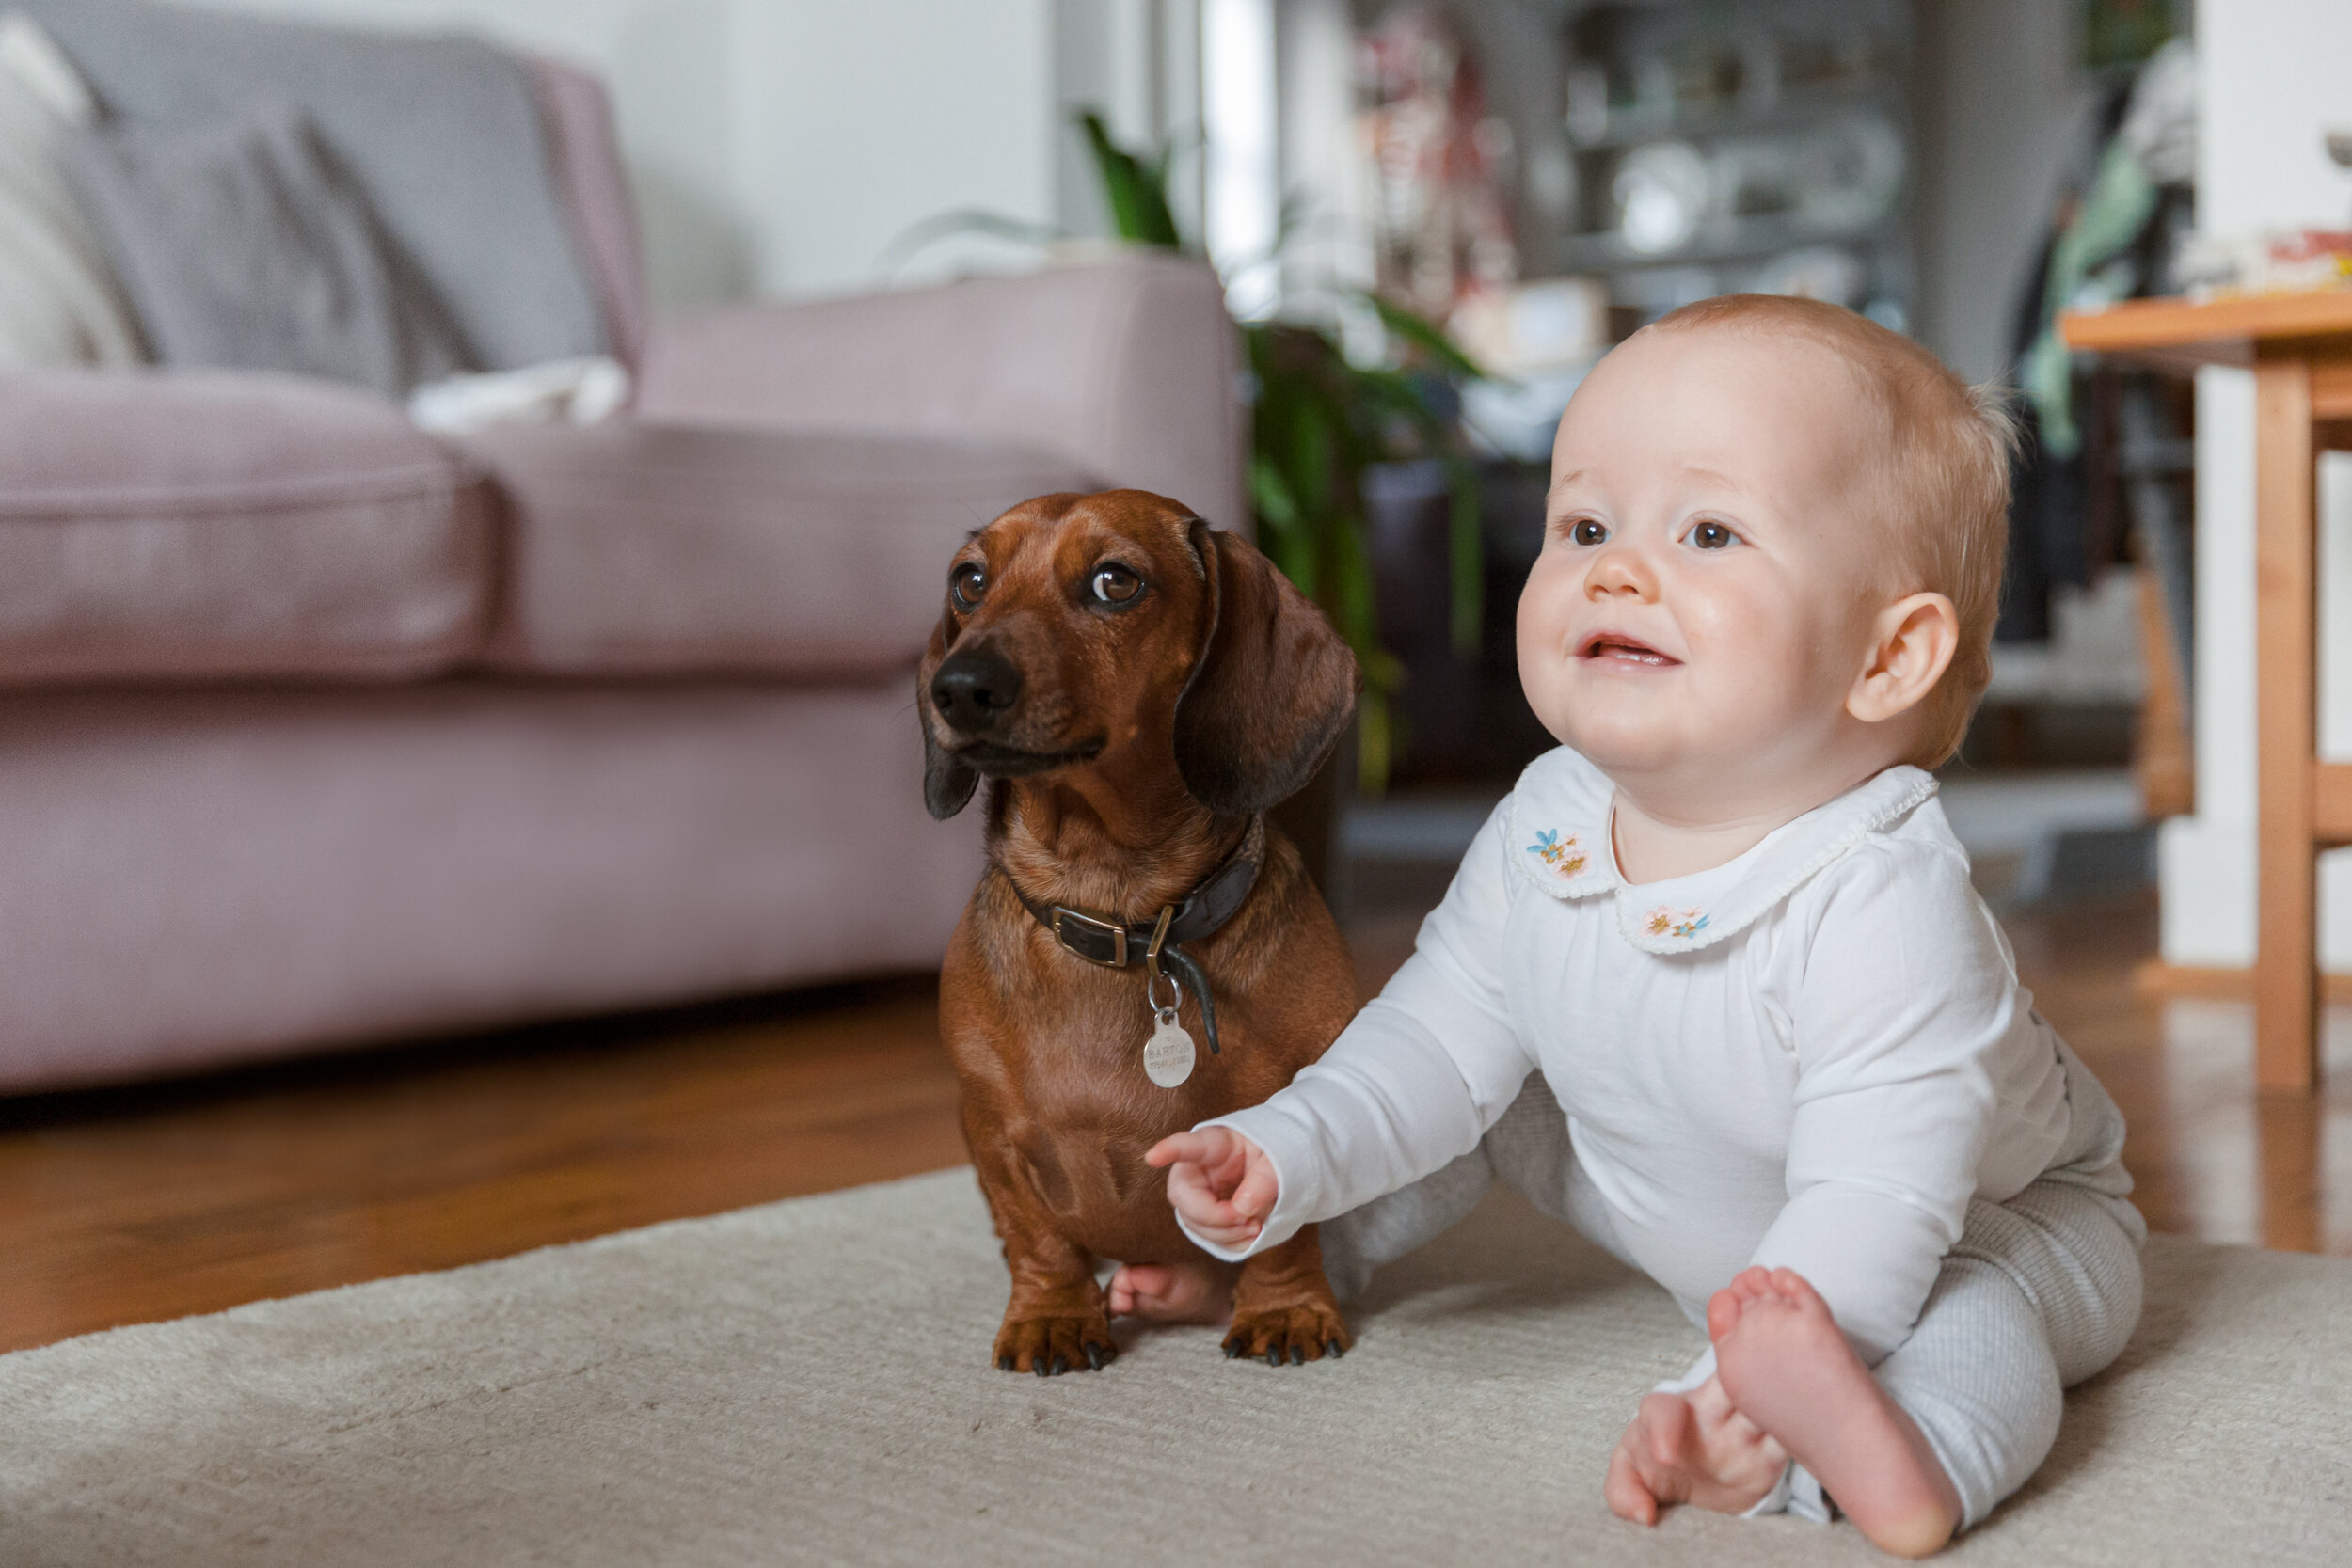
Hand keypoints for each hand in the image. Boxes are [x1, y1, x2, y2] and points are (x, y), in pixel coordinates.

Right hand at [1145, 1127, 1276, 1249]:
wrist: (1280, 1174)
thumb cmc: (1276, 1157)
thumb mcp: (1279, 1161)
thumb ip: (1263, 1181)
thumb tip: (1242, 1209)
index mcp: (1215, 1145)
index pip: (1188, 1145)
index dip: (1169, 1150)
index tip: (1153, 1156)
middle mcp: (1197, 1170)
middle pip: (1184, 1197)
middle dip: (1214, 1216)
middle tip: (1248, 1219)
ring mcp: (1198, 1195)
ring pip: (1193, 1223)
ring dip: (1225, 1234)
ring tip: (1256, 1227)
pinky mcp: (1205, 1218)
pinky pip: (1208, 1239)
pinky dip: (1231, 1243)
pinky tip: (1251, 1236)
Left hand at [1602, 1377, 1786, 1525]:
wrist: (1693, 1482)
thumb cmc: (1655, 1465)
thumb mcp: (1630, 1475)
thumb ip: (1623, 1491)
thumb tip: (1644, 1515)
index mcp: (1667, 1414)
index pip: (1663, 1411)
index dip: (1664, 1429)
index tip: (1664, 1459)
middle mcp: (1708, 1412)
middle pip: (1727, 1384)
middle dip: (1737, 1383)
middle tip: (1742, 1400)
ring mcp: (1741, 1428)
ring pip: (1762, 1404)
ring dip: (1772, 1404)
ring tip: (1778, 1416)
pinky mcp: (1770, 1452)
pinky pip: (1787, 1439)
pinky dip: (1797, 1434)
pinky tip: (1804, 1436)